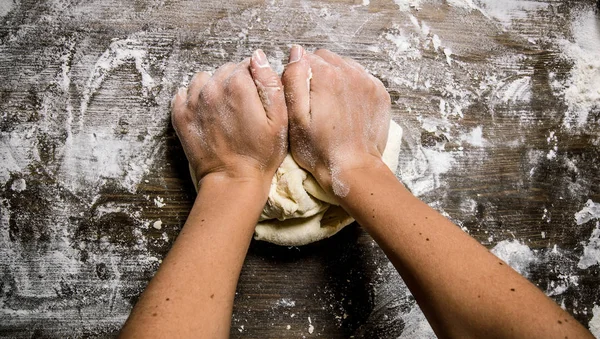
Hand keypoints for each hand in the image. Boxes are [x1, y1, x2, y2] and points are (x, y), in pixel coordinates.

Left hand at [171, 50, 287, 188]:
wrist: (232, 180)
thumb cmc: (260, 154)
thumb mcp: (280, 119)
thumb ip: (270, 83)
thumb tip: (258, 57)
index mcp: (238, 85)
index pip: (247, 64)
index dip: (255, 79)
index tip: (258, 98)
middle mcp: (211, 88)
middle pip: (225, 70)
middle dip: (236, 83)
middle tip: (244, 107)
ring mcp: (192, 101)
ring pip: (205, 79)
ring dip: (215, 88)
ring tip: (225, 110)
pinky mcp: (180, 115)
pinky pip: (185, 93)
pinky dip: (196, 99)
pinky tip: (208, 114)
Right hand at [282, 46, 390, 195]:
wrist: (353, 169)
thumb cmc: (319, 149)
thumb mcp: (295, 118)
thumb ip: (293, 79)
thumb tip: (296, 52)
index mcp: (326, 76)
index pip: (305, 57)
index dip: (298, 76)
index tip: (300, 97)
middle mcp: (350, 72)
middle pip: (325, 58)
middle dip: (317, 74)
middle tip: (315, 102)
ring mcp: (368, 82)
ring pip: (344, 65)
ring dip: (335, 79)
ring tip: (331, 105)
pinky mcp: (379, 93)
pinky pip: (361, 78)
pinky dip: (352, 87)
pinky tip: (346, 107)